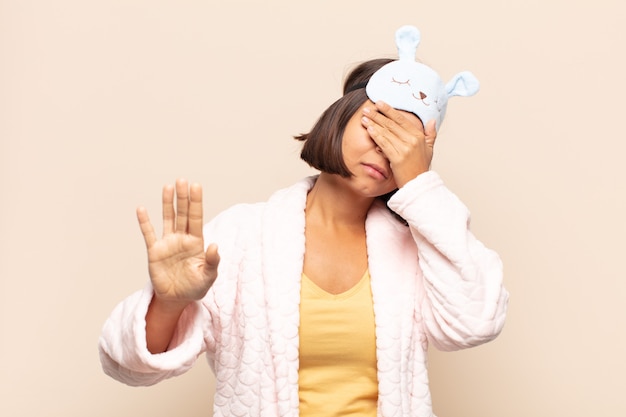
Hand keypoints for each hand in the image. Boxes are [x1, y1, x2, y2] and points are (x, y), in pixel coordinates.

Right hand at [137, 179, 219, 307]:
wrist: (176, 299)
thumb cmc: (195, 287)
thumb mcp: (208, 277)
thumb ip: (212, 262)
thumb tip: (215, 246)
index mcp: (196, 242)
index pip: (196, 218)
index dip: (196, 202)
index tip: (196, 186)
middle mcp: (182, 238)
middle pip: (182, 214)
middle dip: (182, 198)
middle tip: (182, 181)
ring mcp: (167, 243)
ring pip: (168, 219)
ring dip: (167, 203)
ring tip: (168, 187)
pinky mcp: (154, 251)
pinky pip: (149, 234)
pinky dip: (145, 222)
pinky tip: (142, 209)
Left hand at [362, 101, 436, 187]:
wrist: (418, 185)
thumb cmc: (421, 168)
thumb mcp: (429, 149)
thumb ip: (430, 134)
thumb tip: (432, 121)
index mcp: (419, 136)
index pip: (402, 119)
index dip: (389, 110)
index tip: (380, 104)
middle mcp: (412, 140)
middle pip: (392, 124)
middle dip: (378, 115)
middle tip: (367, 109)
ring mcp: (405, 148)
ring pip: (387, 132)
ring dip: (374, 123)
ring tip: (364, 117)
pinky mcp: (397, 157)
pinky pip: (384, 143)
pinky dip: (376, 135)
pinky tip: (368, 129)